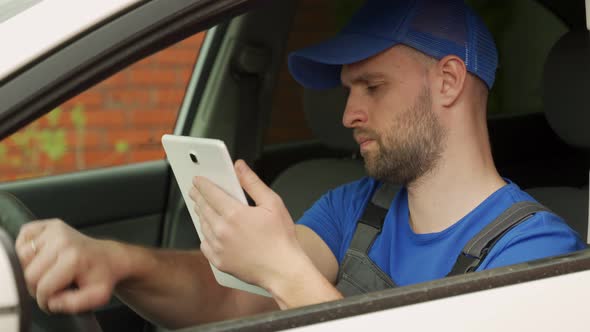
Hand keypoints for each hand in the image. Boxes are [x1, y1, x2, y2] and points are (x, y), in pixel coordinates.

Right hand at [15, 219, 122, 312]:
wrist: (107, 257)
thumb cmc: (101, 275)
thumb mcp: (96, 296)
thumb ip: (74, 304)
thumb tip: (51, 302)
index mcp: (73, 257)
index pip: (42, 287)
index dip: (45, 300)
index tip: (54, 299)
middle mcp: (61, 240)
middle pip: (28, 274)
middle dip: (36, 286)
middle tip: (51, 286)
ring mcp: (54, 229)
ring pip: (21, 257)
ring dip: (29, 269)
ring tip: (47, 272)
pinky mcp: (47, 224)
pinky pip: (22, 239)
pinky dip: (25, 251)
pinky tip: (41, 258)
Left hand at [189, 160, 309, 291]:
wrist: (282, 270)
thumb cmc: (281, 238)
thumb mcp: (272, 203)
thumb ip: (253, 183)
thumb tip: (239, 167)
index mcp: (234, 214)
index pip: (210, 193)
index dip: (202, 184)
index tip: (197, 180)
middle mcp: (222, 230)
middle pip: (203, 208)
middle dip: (198, 197)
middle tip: (196, 191)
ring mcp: (218, 247)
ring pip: (202, 225)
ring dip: (201, 214)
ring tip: (204, 208)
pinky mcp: (218, 261)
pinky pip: (204, 244)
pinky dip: (205, 235)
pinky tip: (211, 230)